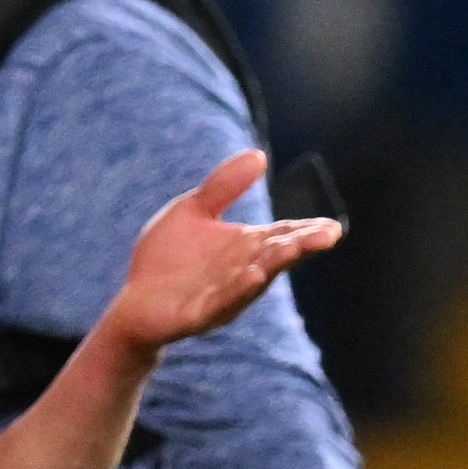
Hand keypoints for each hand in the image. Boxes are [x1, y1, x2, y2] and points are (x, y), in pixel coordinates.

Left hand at [99, 152, 342, 352]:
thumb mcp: (194, 211)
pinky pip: (222, 302)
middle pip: (276, 257)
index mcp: (246, 247)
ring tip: (293, 249)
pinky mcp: (199, 313)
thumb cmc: (169, 256)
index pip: (282, 236)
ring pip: (255, 279)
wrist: (135, 300)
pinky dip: (238, 289)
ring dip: (274, 265)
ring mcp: (224, 295)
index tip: (332, 226)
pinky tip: (252, 276)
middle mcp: (243, 271)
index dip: (307, 231)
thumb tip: (260, 155)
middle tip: (327, 235)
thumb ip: (223, 187)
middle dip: (300, 246)